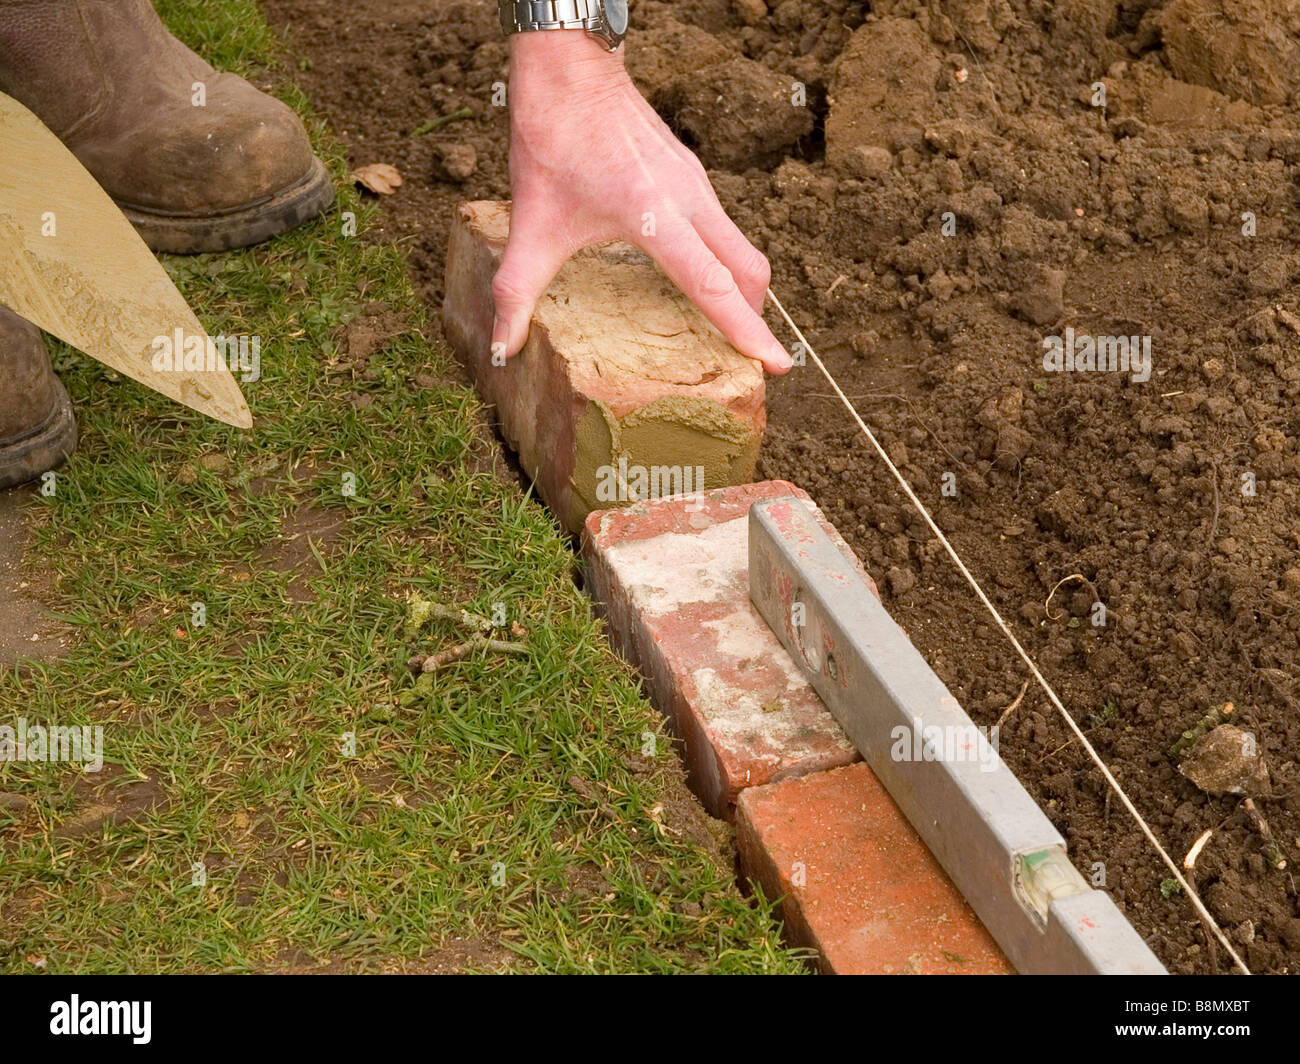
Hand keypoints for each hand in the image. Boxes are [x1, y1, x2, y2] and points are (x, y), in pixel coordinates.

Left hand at [492, 31, 791, 373]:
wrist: (570, 69)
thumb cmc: (553, 139)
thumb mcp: (530, 224)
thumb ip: (516, 293)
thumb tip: (502, 349)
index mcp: (654, 215)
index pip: (713, 284)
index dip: (746, 329)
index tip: (776, 363)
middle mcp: (688, 199)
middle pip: (748, 269)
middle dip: (757, 318)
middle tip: (755, 363)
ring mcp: (695, 183)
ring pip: (741, 247)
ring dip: (746, 290)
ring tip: (733, 330)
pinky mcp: (692, 174)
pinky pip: (724, 228)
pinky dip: (727, 262)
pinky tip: (700, 279)